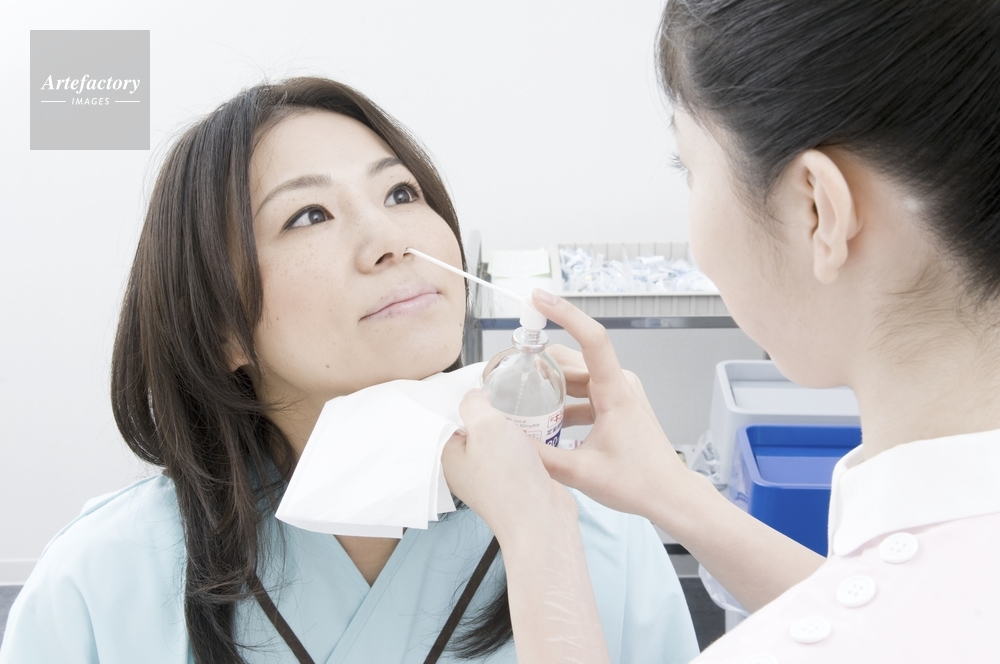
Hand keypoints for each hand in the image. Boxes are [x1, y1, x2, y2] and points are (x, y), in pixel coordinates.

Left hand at [442, 389, 576, 544]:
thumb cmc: (509, 476)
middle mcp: (465, 467)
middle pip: (473, 427)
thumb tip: (475, 396)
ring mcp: (490, 475)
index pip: (447, 418)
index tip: (476, 382)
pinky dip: (523, 440)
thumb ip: (474, 404)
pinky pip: (514, 451)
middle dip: (488, 410)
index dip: (462, 399)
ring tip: (521, 405)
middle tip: (502, 390)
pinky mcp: (513, 480)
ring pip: (496, 439)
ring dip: (509, 425)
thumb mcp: (486, 425)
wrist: (541, 518)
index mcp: (448, 456)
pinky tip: (534, 428)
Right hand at [531, 290, 693, 520]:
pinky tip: (544, 421)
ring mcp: (619, 394)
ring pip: (576, 377)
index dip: (564, 314)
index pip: (592, 339)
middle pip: (574, 357)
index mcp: (615, 392)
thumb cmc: (638, 483)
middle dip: (541, 361)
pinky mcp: (617, 406)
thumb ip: (541, 457)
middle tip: (510, 370)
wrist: (670, 496)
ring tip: (521, 399)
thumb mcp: (581, 473)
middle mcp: (619, 384)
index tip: (538, 298)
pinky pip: (583, 393)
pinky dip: (563, 402)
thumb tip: (505, 441)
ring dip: (551, 386)